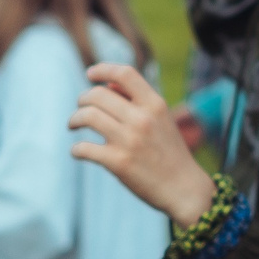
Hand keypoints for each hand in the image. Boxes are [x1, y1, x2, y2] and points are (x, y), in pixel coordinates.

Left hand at [70, 62, 218, 223]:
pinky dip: (76, 149)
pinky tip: (79, 151)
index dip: (103, 69)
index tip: (90, 74)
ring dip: (74, 119)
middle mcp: (142, 119)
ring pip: (87, 116)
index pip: (125, 74)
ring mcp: (130, 141)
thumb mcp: (162, 120)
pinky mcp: (119, 163)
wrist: (184, 189)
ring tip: (74, 125)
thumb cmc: (170, 153)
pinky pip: (84, 148)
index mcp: (155, 104)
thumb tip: (106, 86)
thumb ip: (138, 100)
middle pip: (98, 94)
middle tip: (80, 108)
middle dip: (82, 99)